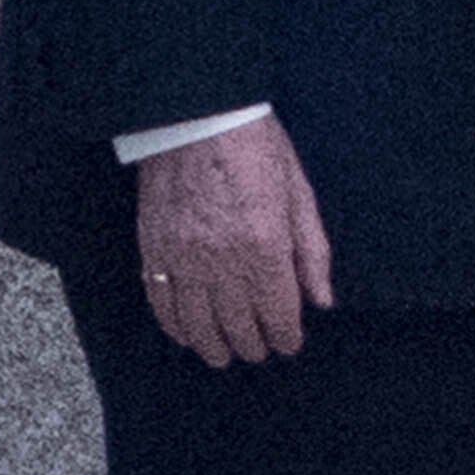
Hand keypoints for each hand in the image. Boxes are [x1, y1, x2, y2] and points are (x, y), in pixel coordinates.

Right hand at [133, 116, 333, 365]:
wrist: (196, 118)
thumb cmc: (257, 150)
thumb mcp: (299, 195)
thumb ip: (312, 252)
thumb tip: (322, 300)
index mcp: (265, 248)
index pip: (277, 313)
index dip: (285, 336)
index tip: (290, 345)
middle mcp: (221, 261)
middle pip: (237, 324)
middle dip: (252, 344)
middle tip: (259, 352)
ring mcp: (181, 258)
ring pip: (196, 322)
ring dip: (211, 345)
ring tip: (223, 355)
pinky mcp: (152, 249)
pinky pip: (160, 300)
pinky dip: (174, 324)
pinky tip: (185, 334)